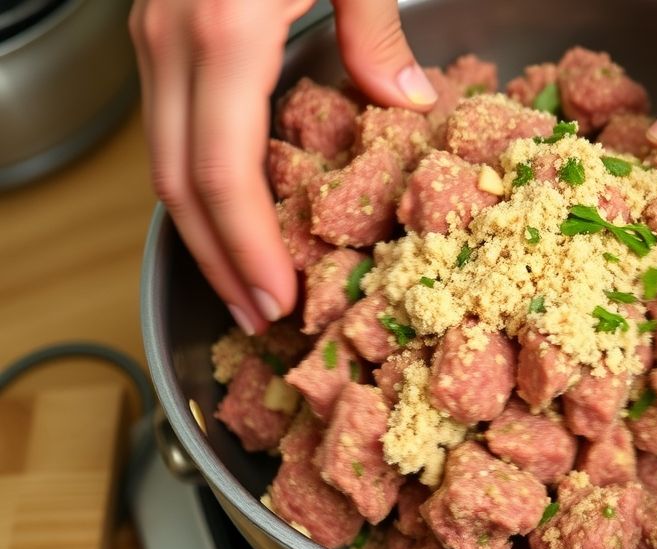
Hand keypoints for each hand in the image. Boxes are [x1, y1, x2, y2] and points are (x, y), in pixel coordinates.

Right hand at [129, 0, 436, 334]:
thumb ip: (376, 32)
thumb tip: (409, 101)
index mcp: (224, 33)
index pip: (222, 171)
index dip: (248, 248)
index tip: (279, 300)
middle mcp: (171, 42)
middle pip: (178, 183)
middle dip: (217, 261)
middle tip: (258, 315)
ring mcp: (153, 36)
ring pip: (162, 158)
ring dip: (201, 228)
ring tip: (244, 281)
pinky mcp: (157, 31)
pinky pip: (169, 125)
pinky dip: (197, 180)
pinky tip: (231, 209)